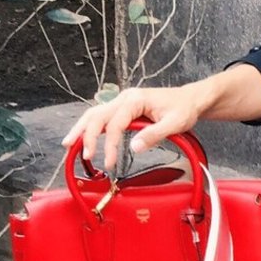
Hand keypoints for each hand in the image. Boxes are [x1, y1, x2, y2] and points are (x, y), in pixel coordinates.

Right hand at [61, 84, 207, 171]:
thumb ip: (155, 134)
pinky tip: (83, 137)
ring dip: (81, 128)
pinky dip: (90, 126)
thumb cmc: (184, 109)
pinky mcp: (124, 107)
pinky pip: (103, 116)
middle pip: (97, 115)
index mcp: (136, 100)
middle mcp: (125, 98)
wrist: (191, 100)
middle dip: (87, 135)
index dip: (110, 144)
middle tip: (85, 155)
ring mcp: (123, 101)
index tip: (110, 163)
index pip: (116, 123)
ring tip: (69, 144)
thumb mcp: (175, 123)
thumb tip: (134, 147)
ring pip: (95, 113)